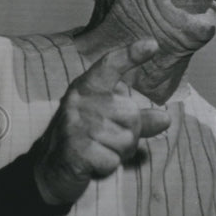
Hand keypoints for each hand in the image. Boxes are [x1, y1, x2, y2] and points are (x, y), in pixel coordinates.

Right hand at [32, 38, 170, 205]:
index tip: (153, 44)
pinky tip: (91, 165)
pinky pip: (113, 160)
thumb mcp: (111, 124)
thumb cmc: (85, 141)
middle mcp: (79, 102)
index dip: (131, 55)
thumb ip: (138, 119)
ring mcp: (75, 125)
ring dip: (118, 153)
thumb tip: (166, 118)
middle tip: (107, 142)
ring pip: (126, 140)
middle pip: (131, 115)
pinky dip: (107, 167)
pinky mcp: (75, 150)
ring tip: (98, 152)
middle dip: (129, 135)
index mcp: (87, 89)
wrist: (50, 172)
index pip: (110, 67)